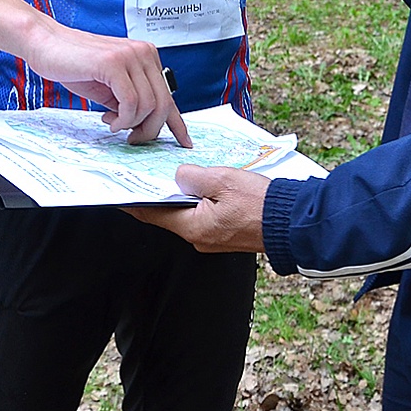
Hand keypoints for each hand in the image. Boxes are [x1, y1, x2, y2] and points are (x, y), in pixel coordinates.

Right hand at [23, 24, 191, 146]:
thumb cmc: (74, 63)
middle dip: (149, 129)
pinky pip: (131, 102)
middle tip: (132, 139)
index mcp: (147, 57)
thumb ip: (129, 101)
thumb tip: (144, 126)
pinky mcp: (114, 63)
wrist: (46, 43)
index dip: (177, 123)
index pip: (168, 95)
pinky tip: (109, 119)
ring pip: (148, 105)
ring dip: (131, 124)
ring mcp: (131, 56)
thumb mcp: (110, 87)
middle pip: (163, 104)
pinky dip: (122, 118)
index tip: (184, 142)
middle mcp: (144, 53)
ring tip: (113, 124)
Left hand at [125, 166, 268, 252]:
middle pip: (171, 213)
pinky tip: (204, 184)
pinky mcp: (227, 232)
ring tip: (178, 173)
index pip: (154, 214)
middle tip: (150, 174)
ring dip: (182, 195)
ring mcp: (213, 237)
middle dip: (161, 193)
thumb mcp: (224, 181)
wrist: (290, 222)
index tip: (120, 192)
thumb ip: (196, 177)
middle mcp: (199, 237)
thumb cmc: (259, 203)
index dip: (136, 201)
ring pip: (189, 212)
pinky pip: (205, 214)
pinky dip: (199, 199)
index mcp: (193, 227)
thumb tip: (180, 175)